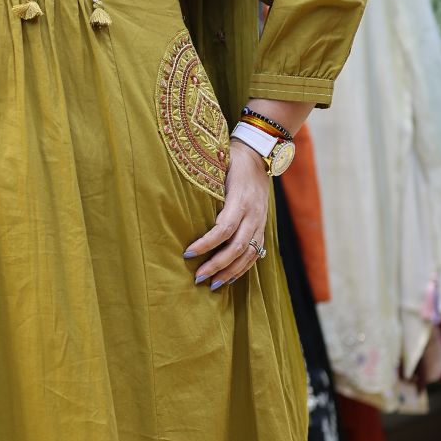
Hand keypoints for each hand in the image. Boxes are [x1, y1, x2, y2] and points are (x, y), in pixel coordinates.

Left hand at [183, 141, 269, 287]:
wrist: (260, 155)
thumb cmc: (232, 160)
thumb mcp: (218, 168)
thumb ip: (204, 186)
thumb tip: (177, 202)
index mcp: (241, 199)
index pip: (224, 228)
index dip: (206, 243)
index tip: (187, 253)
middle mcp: (254, 213)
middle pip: (237, 246)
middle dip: (217, 265)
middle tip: (197, 277)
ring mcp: (260, 222)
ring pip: (249, 254)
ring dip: (230, 272)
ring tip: (212, 285)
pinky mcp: (263, 227)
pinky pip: (256, 253)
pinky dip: (243, 268)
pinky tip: (229, 278)